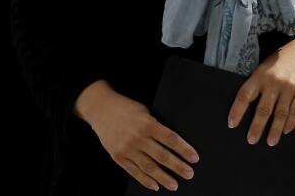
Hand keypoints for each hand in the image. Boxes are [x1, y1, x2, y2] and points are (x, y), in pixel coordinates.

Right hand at [74, 80, 197, 191]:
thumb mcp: (144, 111)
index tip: (194, 158)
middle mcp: (138, 138)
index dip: (184, 149)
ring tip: (174, 185)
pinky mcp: (118, 156)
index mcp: (147, 124)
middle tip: (189, 174)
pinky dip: (145, 180)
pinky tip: (155, 186)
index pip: (170, 139)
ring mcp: (127, 148)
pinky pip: (134, 171)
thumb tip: (172, 143)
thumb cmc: (125, 108)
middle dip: (178, 166)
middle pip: (162, 155)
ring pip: (149, 167)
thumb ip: (155, 126)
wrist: (100, 109)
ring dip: (163, 178)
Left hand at [228, 38, 294, 146]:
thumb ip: (259, 83)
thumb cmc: (282, 60)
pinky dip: (291, 123)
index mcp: (260, 75)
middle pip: (263, 109)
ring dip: (274, 129)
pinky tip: (286, 131)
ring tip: (270, 141)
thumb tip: (250, 104)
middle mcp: (274, 82)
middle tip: (251, 140)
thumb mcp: (265, 66)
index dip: (237, 110)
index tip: (232, 124)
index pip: (245, 95)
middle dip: (256, 126)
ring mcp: (290, 88)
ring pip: (280, 113)